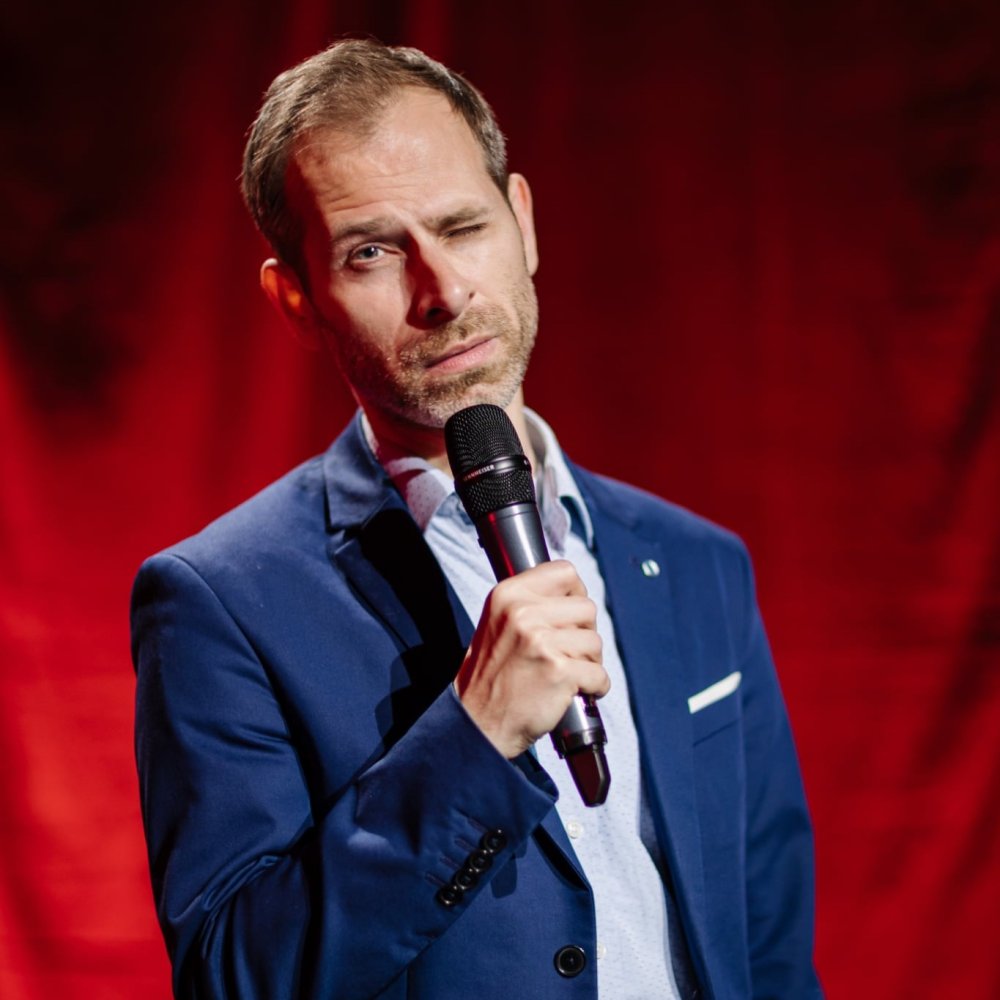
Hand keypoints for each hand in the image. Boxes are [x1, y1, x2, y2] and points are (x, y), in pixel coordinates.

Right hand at [455, 560, 609, 758]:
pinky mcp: (559, 671)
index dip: (575, 594)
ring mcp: (541, 642)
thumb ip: (531, 602)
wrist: (478, 722)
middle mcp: (522, 613)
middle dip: (584, 633)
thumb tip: (575, 593)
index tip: (570, 615)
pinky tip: (575, 691)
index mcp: (508, 595)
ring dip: (589, 662)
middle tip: (567, 653)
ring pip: (595, 642)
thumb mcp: (499, 622)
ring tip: (567, 674)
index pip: (565, 572)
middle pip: (587, 608)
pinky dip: (596, 687)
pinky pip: (599, 674)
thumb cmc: (493, 675)